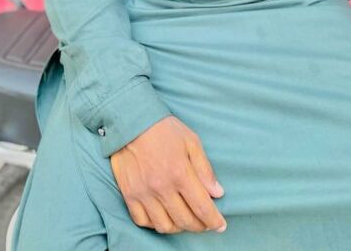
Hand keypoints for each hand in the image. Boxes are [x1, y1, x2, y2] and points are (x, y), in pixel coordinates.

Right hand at [109, 116, 226, 234]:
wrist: (132, 122)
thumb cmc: (164, 129)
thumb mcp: (191, 141)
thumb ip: (204, 169)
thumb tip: (217, 193)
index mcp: (180, 173)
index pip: (201, 207)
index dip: (214, 220)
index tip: (220, 225)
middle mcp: (162, 187)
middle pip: (185, 220)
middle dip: (199, 226)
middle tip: (205, 224)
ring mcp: (143, 193)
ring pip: (164, 226)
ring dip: (178, 228)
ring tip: (185, 220)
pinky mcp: (129, 194)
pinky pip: (143, 221)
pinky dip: (155, 224)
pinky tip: (164, 217)